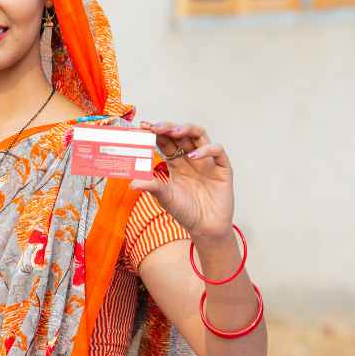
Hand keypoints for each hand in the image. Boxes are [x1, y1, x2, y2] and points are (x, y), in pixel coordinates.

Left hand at [132, 121, 233, 241]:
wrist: (205, 229)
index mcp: (176, 163)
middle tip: (155, 127)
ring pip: (199, 136)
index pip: (165, 141)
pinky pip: (218, 152)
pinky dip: (206, 150)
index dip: (155, 133)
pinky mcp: (222, 169)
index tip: (143, 127)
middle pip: (181, 134)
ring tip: (174, 132)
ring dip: (186, 129)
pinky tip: (194, 156)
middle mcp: (191, 159)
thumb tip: (132, 183)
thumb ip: (151, 186)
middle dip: (168, 128)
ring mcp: (207, 162)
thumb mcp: (164, 198)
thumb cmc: (185, 212)